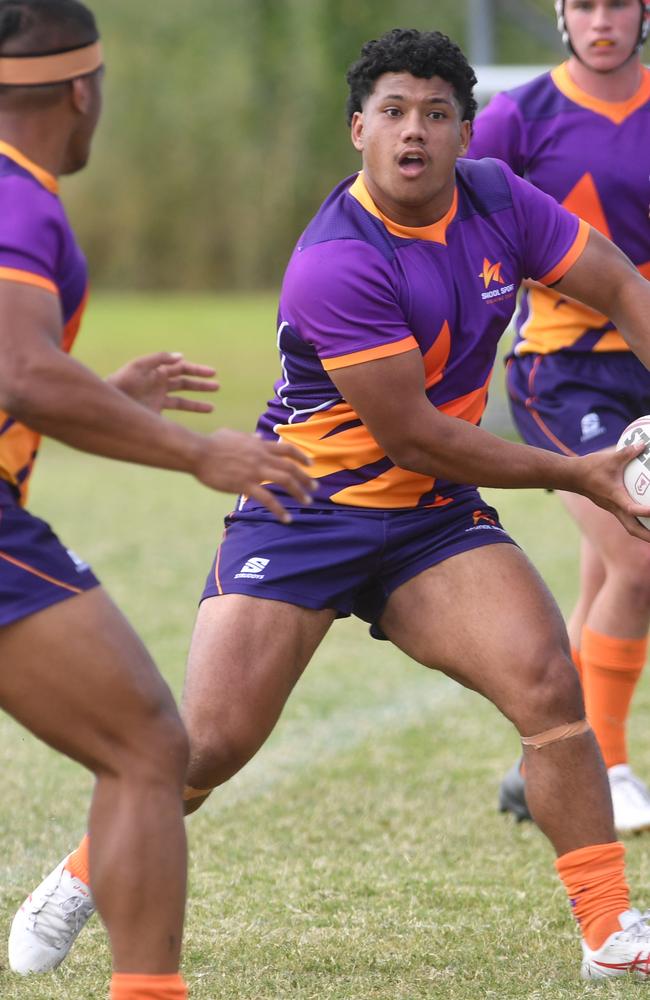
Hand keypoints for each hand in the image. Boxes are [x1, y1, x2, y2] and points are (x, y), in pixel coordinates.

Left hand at [107, 352, 218, 413]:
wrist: (109, 403)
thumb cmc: (121, 382)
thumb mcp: (139, 366)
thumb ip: (159, 359)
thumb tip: (181, 356)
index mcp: (158, 371)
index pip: (182, 369)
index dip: (197, 370)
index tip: (212, 373)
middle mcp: (160, 384)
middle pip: (185, 383)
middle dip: (201, 384)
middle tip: (217, 386)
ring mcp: (158, 398)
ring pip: (183, 399)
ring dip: (197, 402)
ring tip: (212, 407)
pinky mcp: (156, 412)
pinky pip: (174, 412)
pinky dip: (185, 414)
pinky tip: (191, 418)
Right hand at [194, 429, 315, 522]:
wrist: (198, 452)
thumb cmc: (212, 443)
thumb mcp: (233, 435)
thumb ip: (249, 437)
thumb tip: (258, 437)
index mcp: (259, 446)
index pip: (286, 450)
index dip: (301, 457)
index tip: (311, 464)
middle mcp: (261, 457)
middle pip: (290, 468)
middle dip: (305, 478)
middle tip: (315, 488)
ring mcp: (255, 471)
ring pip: (284, 481)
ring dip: (299, 492)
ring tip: (307, 502)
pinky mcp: (245, 485)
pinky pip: (267, 499)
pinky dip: (279, 510)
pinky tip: (287, 519)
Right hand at [575, 442, 649, 539]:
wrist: (572, 476)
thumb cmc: (590, 468)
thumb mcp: (611, 458)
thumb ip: (628, 452)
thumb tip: (643, 445)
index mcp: (614, 497)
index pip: (631, 509)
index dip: (645, 511)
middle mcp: (614, 507)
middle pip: (633, 529)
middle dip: (647, 536)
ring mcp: (612, 509)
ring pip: (630, 526)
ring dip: (644, 533)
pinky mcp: (611, 507)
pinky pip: (627, 519)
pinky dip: (638, 522)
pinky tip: (647, 518)